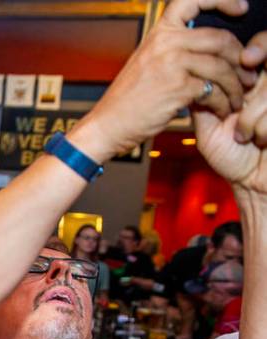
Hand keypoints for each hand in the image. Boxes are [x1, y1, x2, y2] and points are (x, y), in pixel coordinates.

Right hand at [73, 0, 251, 161]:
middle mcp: (165, 43)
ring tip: (237, 99)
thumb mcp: (147, 63)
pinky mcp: (177, 88)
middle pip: (219, 38)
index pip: (193, 1)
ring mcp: (171, 64)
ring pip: (221, 66)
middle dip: (240, 59)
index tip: (240, 10)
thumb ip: (176, 49)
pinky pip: (213, 90)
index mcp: (158, 33)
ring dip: (236, 86)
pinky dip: (222, 102)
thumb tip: (213, 49)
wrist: (107, 125)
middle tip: (247, 74)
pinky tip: (221, 109)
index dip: (222, 1)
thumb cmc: (128, 100)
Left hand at [196, 39, 266, 191]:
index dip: (254, 46)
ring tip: (243, 135)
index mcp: (249, 88)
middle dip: (261, 52)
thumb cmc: (231, 157)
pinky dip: (263, 129)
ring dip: (252, 115)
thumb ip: (202, 101)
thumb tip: (186, 75)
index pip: (257, 52)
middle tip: (248, 60)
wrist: (251, 184)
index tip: (243, 55)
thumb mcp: (208, 126)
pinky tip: (259, 142)